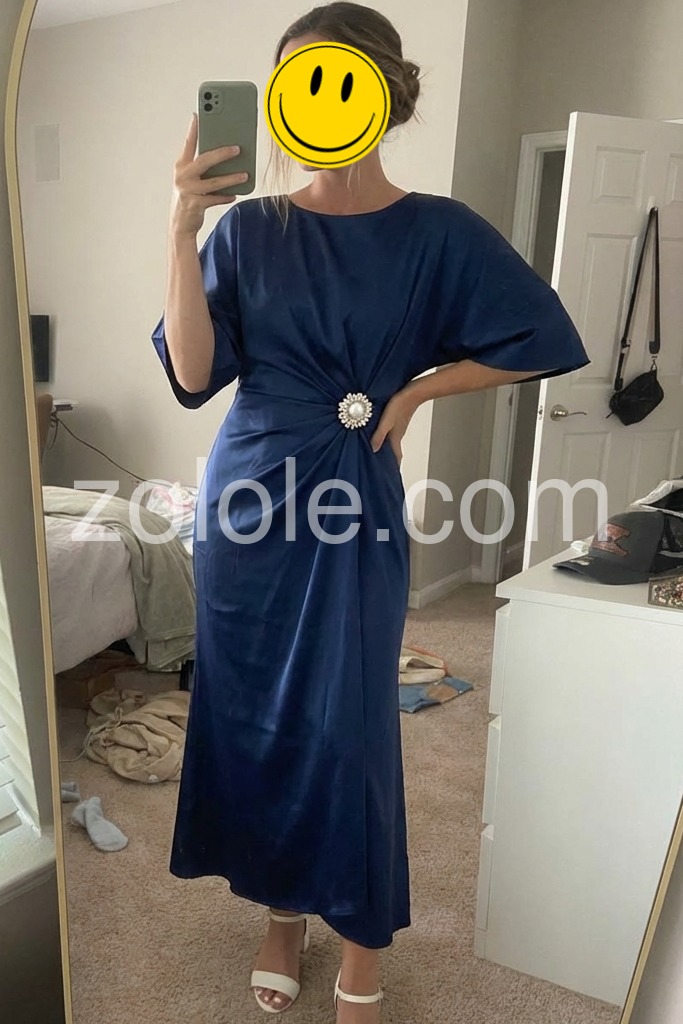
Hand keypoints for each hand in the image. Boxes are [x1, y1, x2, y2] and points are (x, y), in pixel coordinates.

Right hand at [169, 113, 248, 237]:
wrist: (180, 224)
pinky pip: (215, 198)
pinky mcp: (196, 204)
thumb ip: (203, 167)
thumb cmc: (189, 196)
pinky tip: (235, 194)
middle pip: (205, 160)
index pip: (188, 143)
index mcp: (181, 165)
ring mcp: (188, 190)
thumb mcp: (191, 179)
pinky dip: (226, 196)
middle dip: (222, 153)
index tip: (198, 114)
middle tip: (238, 148)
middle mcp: (183, 176)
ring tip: (245, 174)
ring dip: (231, 178)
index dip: (193, 129)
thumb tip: (226, 155)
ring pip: (214, 181)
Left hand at [370, 388, 421, 465]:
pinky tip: (380, 435)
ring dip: (386, 449)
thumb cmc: (401, 405)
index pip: (395, 457)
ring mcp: (399, 428)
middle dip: (388, 461)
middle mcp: (398, 435)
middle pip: (393, 452)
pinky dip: (386, 439)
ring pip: (392, 443)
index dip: (393, 468)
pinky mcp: (398, 421)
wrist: (415, 392)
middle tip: (380, 468)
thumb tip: (373, 450)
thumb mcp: (386, 421)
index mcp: (395, 438)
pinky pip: (391, 434)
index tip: (390, 477)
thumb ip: (379, 435)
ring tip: (377, 454)